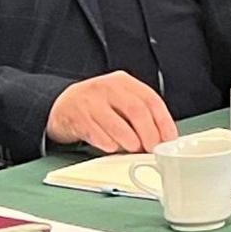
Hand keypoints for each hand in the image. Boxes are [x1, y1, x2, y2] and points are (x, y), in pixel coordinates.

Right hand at [47, 72, 177, 154]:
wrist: (62, 105)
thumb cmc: (97, 106)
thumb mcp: (119, 101)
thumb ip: (139, 114)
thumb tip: (161, 137)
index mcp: (123, 82)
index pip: (151, 99)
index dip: (163, 121)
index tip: (169, 138)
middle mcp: (107, 87)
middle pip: (136, 110)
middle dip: (149, 133)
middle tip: (152, 148)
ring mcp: (90, 101)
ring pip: (117, 124)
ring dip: (130, 141)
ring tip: (134, 149)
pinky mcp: (76, 116)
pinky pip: (96, 134)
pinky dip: (108, 143)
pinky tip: (113, 147)